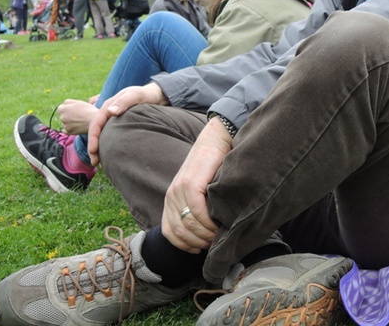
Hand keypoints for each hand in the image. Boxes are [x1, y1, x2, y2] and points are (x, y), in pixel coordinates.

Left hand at [57, 99, 98, 134]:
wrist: (95, 121)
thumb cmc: (88, 110)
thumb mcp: (78, 101)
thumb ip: (68, 102)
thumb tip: (63, 104)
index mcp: (63, 109)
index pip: (61, 108)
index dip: (68, 108)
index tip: (74, 109)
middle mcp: (62, 117)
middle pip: (62, 116)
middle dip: (68, 115)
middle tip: (78, 115)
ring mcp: (65, 125)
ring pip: (64, 123)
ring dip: (69, 122)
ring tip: (79, 121)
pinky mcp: (69, 132)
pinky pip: (65, 130)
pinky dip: (69, 128)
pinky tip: (76, 126)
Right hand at [87, 83, 166, 165]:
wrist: (154, 95)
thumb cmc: (145, 95)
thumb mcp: (135, 95)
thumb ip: (124, 102)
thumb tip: (110, 111)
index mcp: (108, 106)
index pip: (96, 123)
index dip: (93, 138)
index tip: (93, 151)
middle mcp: (108, 114)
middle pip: (96, 132)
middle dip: (93, 147)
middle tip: (95, 162)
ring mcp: (113, 120)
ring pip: (102, 135)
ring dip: (99, 148)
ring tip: (100, 163)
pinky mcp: (119, 125)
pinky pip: (109, 136)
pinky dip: (106, 145)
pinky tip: (109, 156)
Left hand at [161, 118, 232, 252]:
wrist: (216, 139)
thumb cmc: (213, 165)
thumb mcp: (199, 187)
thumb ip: (196, 206)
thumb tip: (204, 233)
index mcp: (171, 198)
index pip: (169, 233)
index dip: (185, 246)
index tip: (200, 249)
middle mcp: (171, 195)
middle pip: (179, 232)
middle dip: (197, 243)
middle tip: (213, 243)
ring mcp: (180, 189)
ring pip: (188, 225)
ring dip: (205, 235)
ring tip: (218, 235)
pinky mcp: (191, 183)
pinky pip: (197, 212)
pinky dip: (209, 223)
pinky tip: (218, 224)